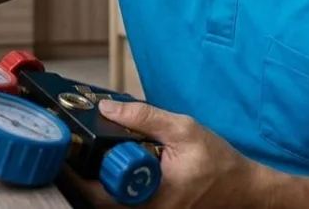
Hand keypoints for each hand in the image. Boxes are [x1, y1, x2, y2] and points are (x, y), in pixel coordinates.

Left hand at [71, 100, 270, 207]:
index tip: (65, 151)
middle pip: (99, 200)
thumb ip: (144, 118)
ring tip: (89, 154)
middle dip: (84, 174)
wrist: (242, 188)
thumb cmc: (218, 162)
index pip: (101, 194)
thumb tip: (107, 109)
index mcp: (153, 198)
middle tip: (74, 149)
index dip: (78, 174)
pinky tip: (110, 164)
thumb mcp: (183, 129)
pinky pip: (122, 201)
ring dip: (97, 179)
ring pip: (109, 202)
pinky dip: (112, 184)